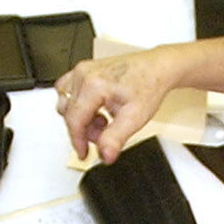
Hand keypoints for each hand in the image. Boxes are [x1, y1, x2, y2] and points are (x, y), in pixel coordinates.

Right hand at [55, 48, 185, 165]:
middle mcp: (84, 74)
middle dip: (85, 130)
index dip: (78, 141)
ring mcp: (82, 70)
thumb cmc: (148, 85)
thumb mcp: (134, 117)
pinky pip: (69, 92)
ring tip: (104, 120)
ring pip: (67, 103)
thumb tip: (104, 155)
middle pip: (69, 113)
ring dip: (82, 118)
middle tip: (104, 135)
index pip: (75, 120)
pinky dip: (79, 106)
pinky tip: (97, 110)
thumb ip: (116, 138)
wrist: (156, 68)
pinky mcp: (84, 71)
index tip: (83, 154)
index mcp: (94, 85)